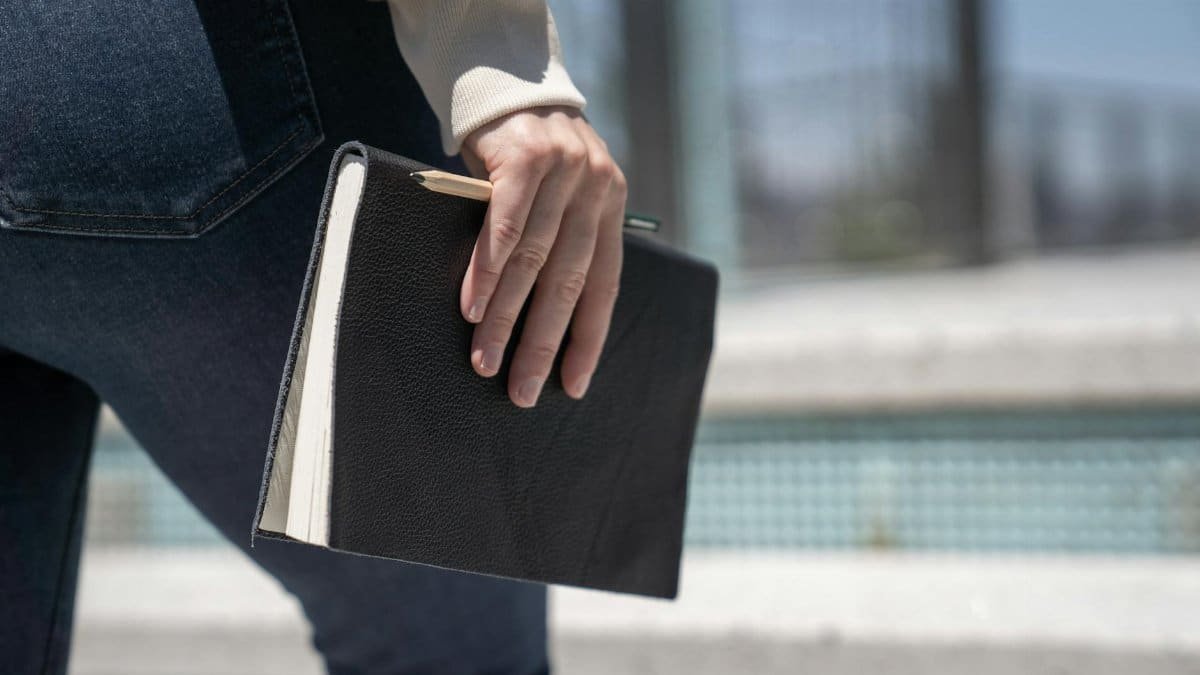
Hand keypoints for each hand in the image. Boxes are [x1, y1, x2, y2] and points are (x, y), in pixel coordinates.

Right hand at [458, 105, 626, 407]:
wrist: (507, 81)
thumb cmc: (529, 153)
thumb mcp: (559, 194)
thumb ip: (558, 240)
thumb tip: (535, 317)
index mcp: (610, 206)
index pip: (604, 285)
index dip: (588, 339)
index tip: (572, 385)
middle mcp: (597, 190)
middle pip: (569, 283)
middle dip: (542, 343)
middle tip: (520, 389)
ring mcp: (565, 172)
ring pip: (534, 261)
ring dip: (505, 317)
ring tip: (485, 359)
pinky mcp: (527, 158)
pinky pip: (505, 228)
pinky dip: (488, 272)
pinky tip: (472, 308)